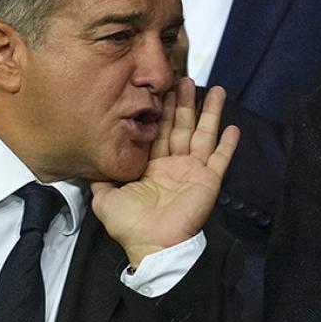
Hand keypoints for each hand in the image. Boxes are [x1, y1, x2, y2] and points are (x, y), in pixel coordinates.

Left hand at [91, 78, 239, 269]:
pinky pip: (220, 158)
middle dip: (183, 102)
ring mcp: (192, 171)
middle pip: (180, 126)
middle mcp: (173, 165)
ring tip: (215, 89)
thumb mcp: (104, 198)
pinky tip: (233, 126)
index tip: (161, 89)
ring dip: (209, 112)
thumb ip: (99, 179)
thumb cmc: (130, 225)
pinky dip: (228, 143)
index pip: (157, 132)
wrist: (153, 244)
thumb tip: (88, 164)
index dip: (159, 111)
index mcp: (151, 167)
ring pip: (203, 134)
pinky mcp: (208, 180)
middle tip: (184, 77)